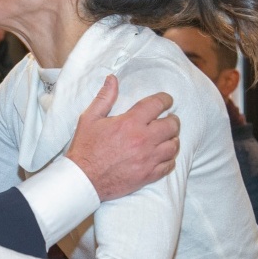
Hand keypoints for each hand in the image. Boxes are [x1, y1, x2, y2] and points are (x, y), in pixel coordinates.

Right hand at [66, 75, 179, 201]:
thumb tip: (112, 79)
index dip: (165, 99)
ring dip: (172, 139)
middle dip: (172, 120)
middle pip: (172, 125)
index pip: (157, 105)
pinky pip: (169, 165)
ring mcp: (148, 159)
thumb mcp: (90, 118)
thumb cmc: (85, 148)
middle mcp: (143, 140)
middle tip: (167, 119)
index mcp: (130, 123)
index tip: (167, 100)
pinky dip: (169, 159)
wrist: (84, 179)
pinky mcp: (148, 175)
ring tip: (166, 137)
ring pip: (173, 146)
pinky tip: (162, 155)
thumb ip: (104, 98)